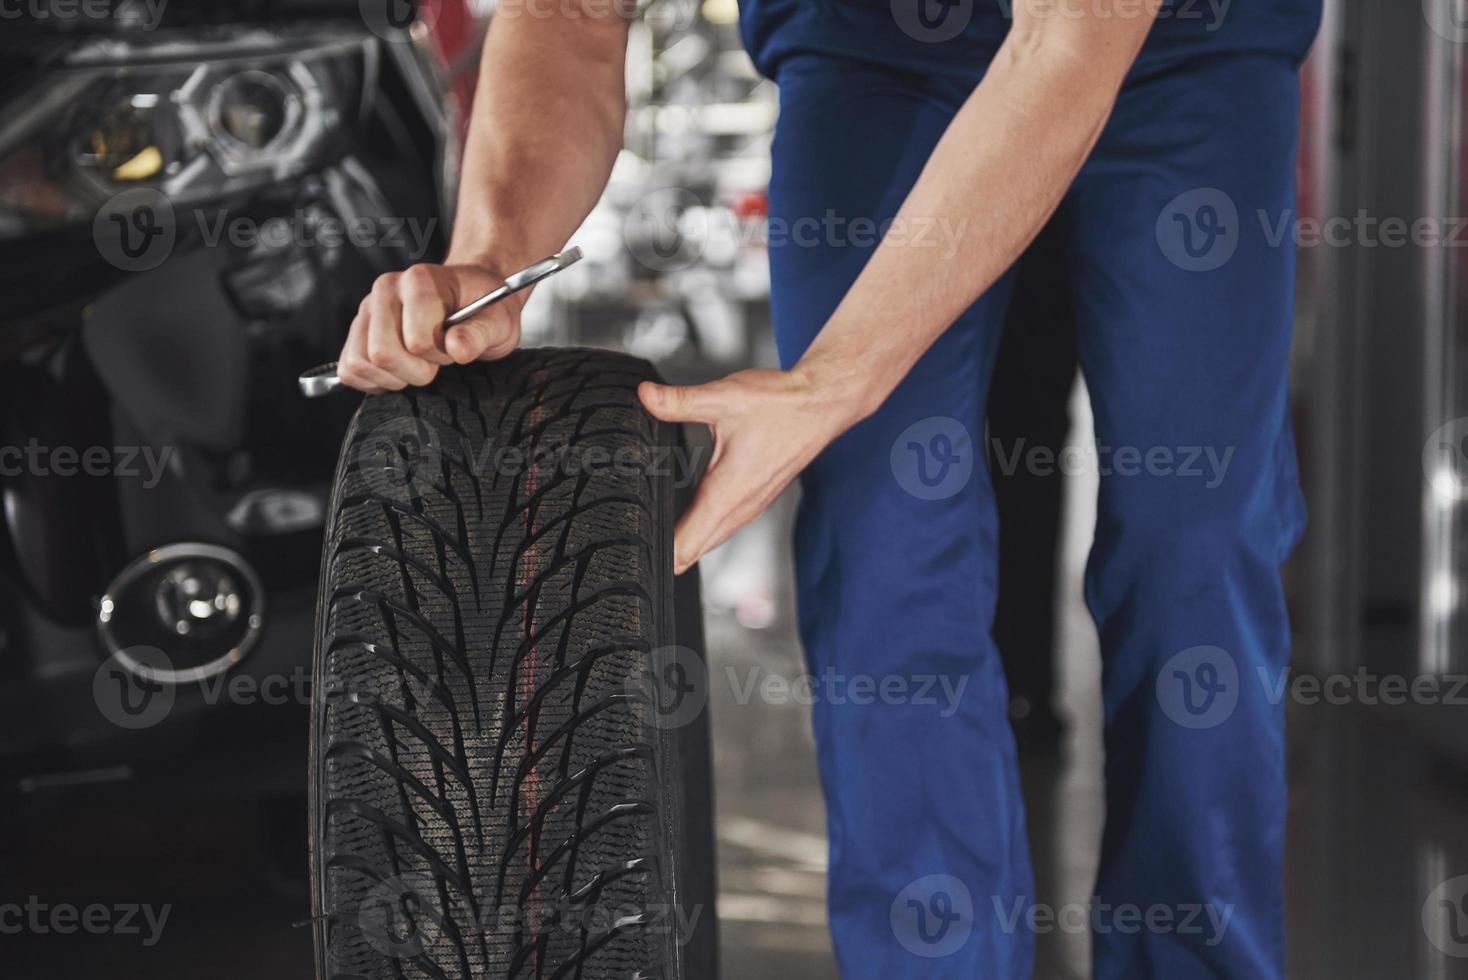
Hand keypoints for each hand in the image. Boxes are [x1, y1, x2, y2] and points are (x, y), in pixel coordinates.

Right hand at [335, 263, 522, 393]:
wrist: (471, 296)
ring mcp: (367, 309)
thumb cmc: (485, 308)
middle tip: (436, 360)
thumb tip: (457, 348)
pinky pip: (349, 369)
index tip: (453, 347)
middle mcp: (386, 289)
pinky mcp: (357, 331)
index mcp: (420, 280)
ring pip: (360, 362)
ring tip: (418, 362)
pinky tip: (400, 371)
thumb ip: (480, 334)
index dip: (440, 356)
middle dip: (415, 371)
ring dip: (394, 377)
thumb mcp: (498, 322)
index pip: (417, 341)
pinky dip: (374, 380)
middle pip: (382, 353)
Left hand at [638, 367, 857, 574]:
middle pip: (694, 552)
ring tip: (652, 539)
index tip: (635, 553)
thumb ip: (679, 401)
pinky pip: (724, 527)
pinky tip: (689, 519)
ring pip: (710, 541)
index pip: (686, 546)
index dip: (658, 555)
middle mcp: (741, 507)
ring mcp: (751, 506)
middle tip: (633, 549)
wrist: (821, 403)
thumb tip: (645, 396)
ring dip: (684, 544)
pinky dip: (702, 531)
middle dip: (664, 555)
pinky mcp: (756, 498)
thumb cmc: (781, 405)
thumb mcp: (723, 398)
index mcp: (728, 493)